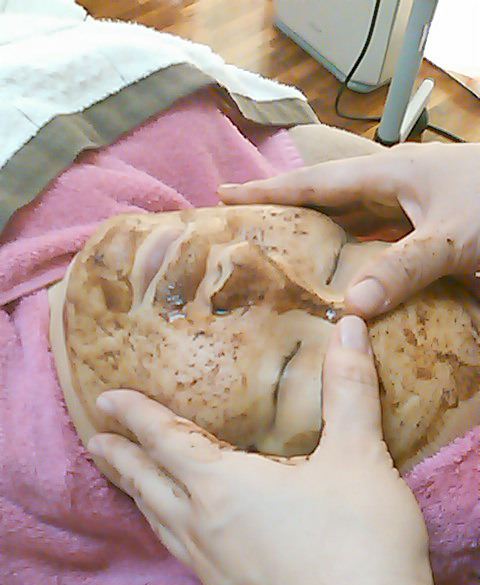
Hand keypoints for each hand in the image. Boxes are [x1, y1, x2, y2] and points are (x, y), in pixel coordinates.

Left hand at [87, 316, 432, 584]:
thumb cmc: (361, 549)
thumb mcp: (361, 458)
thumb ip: (350, 389)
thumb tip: (349, 326)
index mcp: (223, 487)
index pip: (165, 439)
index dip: (135, 414)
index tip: (105, 398)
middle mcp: (205, 529)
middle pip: (147, 485)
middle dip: (119, 459)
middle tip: (95, 442)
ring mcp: (214, 573)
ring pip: (160, 525)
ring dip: (139, 498)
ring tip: (129, 487)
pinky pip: (183, 558)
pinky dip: (169, 536)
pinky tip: (185, 544)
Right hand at [219, 142, 479, 317]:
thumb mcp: (453, 237)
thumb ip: (405, 267)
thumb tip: (352, 309)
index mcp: (392, 176)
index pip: (316, 184)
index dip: (270, 192)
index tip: (224, 197)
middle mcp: (396, 193)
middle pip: (329, 206)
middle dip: (289, 220)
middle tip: (247, 240)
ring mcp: (414, 217)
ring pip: (355, 232)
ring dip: (324, 249)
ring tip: (284, 271)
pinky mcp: (431, 243)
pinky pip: (384, 256)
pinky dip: (362, 271)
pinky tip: (347, 293)